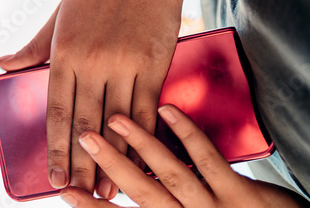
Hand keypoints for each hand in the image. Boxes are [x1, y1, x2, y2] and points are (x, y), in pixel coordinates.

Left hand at [0, 0, 209, 197]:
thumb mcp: (59, 15)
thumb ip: (33, 47)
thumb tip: (1, 65)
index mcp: (64, 51)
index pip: (56, 109)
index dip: (56, 146)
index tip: (55, 176)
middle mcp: (92, 61)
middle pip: (85, 123)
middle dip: (81, 164)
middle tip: (79, 196)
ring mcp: (125, 64)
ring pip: (116, 123)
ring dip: (112, 160)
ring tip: (108, 191)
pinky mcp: (154, 64)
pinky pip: (146, 110)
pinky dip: (142, 139)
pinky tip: (139, 160)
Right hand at [60, 106, 309, 206]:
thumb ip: (174, 207)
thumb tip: (143, 182)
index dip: (94, 207)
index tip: (66, 190)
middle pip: (141, 194)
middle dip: (110, 165)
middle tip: (83, 137)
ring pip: (169, 175)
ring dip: (139, 145)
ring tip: (114, 119)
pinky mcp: (244, 197)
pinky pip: (209, 160)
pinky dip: (186, 135)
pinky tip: (167, 111)